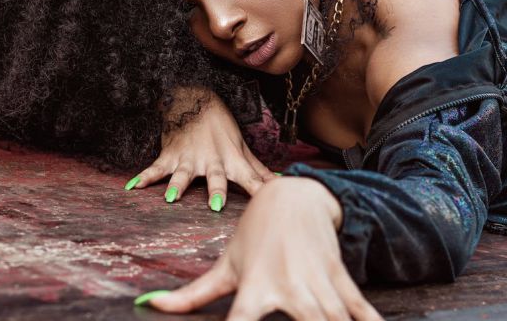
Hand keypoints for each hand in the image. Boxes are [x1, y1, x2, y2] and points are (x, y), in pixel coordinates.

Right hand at [125, 88, 275, 211]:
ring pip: (184, 174)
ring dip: (177, 184)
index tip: (268, 201)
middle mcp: (212, 161)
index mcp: (232, 161)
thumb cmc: (222, 129)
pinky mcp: (171, 155)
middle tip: (216, 205)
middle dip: (216, 190)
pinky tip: (132, 187)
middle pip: (215, 177)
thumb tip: (281, 182)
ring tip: (171, 198)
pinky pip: (156, 168)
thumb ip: (258, 170)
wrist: (196, 101)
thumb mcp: (242, 149)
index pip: (250, 178)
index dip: (259, 189)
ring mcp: (190, 158)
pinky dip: (144, 177)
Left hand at [140, 177, 382, 320]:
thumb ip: (190, 295)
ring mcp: (318, 282)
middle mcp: (288, 287)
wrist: (294, 198)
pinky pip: (360, 308)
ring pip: (334, 319)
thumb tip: (146, 305)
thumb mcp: (225, 265)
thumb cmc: (254, 237)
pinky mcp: (340, 277)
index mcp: (255, 288)